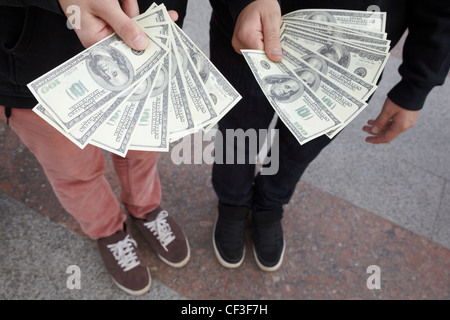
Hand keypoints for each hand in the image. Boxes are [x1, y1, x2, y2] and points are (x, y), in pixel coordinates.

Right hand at [59, 0, 178, 49]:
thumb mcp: (103, 7)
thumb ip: (123, 25)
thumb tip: (141, 44)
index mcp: (95, 41)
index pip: (122, 52)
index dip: (141, 52)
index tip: (160, 50)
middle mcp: (102, 36)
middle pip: (131, 38)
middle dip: (146, 28)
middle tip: (168, 22)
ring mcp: (107, 25)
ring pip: (132, 23)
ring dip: (135, 10)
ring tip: (134, 2)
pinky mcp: (111, 14)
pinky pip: (126, 13)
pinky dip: (128, 3)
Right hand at [232, 0, 281, 61]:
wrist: (252, 1)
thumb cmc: (262, 5)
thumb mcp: (272, 18)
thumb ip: (273, 39)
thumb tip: (275, 57)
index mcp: (247, 35)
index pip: (261, 56)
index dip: (272, 55)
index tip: (280, 54)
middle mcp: (239, 42)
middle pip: (258, 57)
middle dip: (269, 51)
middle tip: (275, 40)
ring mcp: (238, 44)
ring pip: (256, 55)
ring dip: (264, 49)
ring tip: (267, 36)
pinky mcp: (239, 46)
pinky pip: (252, 52)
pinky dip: (260, 47)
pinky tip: (262, 38)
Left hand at [363, 98, 419, 143]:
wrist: (416, 87)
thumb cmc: (401, 98)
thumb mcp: (387, 110)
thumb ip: (380, 122)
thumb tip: (374, 131)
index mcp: (401, 126)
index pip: (386, 137)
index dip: (376, 139)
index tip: (367, 139)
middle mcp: (406, 125)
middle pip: (388, 132)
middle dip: (375, 131)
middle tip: (364, 128)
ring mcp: (408, 120)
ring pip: (391, 126)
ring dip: (380, 125)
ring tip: (369, 122)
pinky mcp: (408, 115)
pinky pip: (395, 121)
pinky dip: (386, 121)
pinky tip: (378, 118)